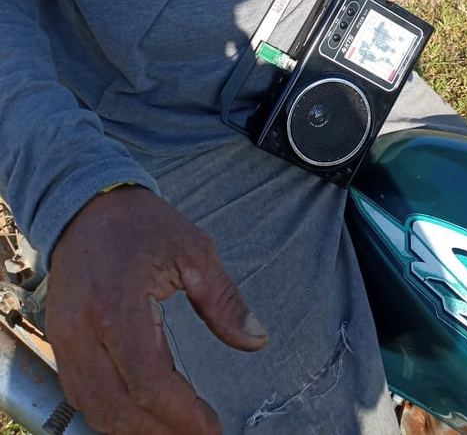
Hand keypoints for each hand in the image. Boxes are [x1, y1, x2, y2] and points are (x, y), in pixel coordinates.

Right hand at [47, 186, 266, 433]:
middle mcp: (84, 331)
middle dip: (163, 431)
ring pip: (96, 409)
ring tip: (176, 429)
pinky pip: (80, 395)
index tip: (213, 428)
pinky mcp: (59, 342)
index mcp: (118, 307)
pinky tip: (140, 416)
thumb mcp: (194, 251)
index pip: (149, 383)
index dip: (184, 415)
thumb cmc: (142, 224)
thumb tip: (256, 339)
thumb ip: (224, 301)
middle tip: (200, 433)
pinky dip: (110, 415)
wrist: (88, 204)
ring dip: (135, 430)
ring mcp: (65, 340)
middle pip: (120, 408)